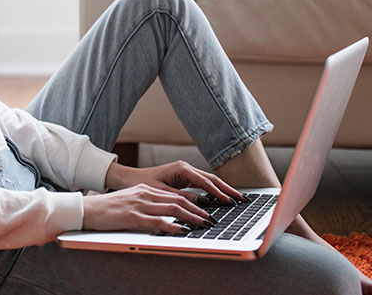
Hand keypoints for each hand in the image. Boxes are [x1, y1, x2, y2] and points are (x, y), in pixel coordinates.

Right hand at [81, 184, 214, 233]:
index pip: (175, 195)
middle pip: (178, 200)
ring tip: (203, 224)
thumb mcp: (130, 202)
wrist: (87, 209)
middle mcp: (145, 194)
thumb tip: (164, 215)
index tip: (205, 210)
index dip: (193, 202)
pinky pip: (157, 221)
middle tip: (211, 219)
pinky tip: (182, 230)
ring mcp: (139, 204)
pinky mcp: (132, 216)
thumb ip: (147, 205)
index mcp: (145, 190)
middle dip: (198, 210)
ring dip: (191, 217)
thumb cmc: (107, 209)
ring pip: (172, 208)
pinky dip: (172, 225)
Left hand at [104, 160, 246, 204]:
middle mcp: (186, 168)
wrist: (129, 179)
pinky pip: (203, 185)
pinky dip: (214, 191)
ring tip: (237, 200)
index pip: (206, 182)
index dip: (219, 193)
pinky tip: (222, 199)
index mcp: (181, 169)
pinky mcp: (184, 178)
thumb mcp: (162, 193)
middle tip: (242, 200)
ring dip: (223, 190)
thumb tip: (203, 204)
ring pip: (209, 182)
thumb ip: (183, 198)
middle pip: (212, 179)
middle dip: (228, 189)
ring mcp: (186, 173)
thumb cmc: (142, 184)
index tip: (230, 202)